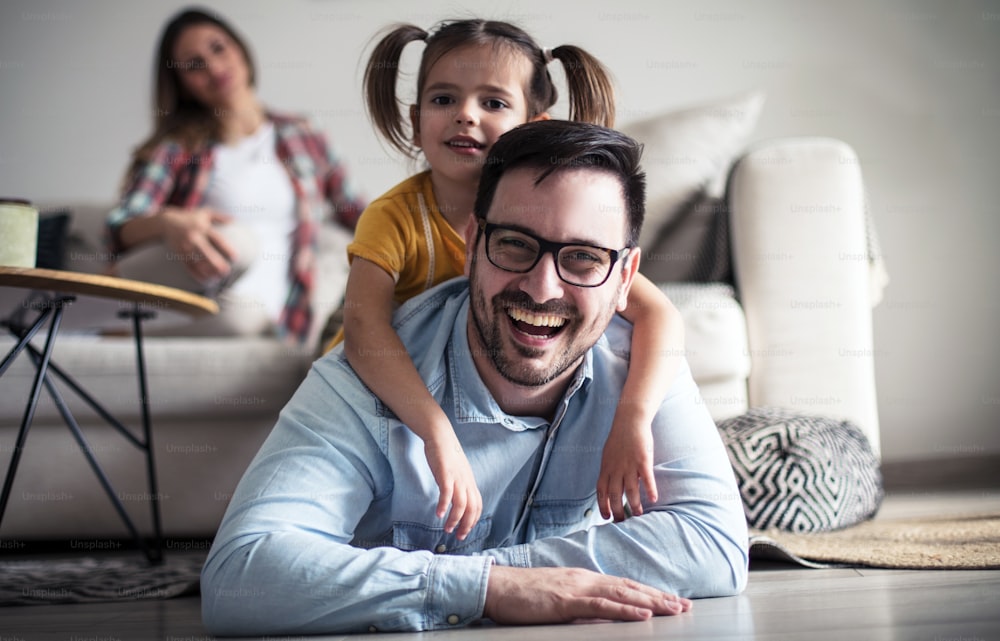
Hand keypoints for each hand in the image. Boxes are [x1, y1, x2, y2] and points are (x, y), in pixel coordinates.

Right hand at [160, 206, 236, 282]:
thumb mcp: (205, 213)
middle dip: (216, 263)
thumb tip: (235, 220)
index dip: (226, 249)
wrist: (165, 222)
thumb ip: (220, 217)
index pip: (217, 239)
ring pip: (197, 262)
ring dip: (208, 271)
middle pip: (206, 252)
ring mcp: (185, 246)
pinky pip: (188, 266)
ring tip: (218, 278)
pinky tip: (205, 280)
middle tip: (227, 272)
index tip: (235, 258)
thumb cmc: (190, 218)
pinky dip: (196, 274)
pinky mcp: (179, 253)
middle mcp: (194, 238)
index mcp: (203, 228)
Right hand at [424, 432, 481, 540]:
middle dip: (466, 525)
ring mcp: (457, 478)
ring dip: (455, 519)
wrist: (441, 436)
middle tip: (458, 536)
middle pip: (472, 508)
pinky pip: (447, 493)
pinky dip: (444, 505)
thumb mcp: (458, 472)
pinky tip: (439, 514)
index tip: (465, 531)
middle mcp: (466, 481)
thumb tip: (456, 499)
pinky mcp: (446, 473)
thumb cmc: (447, 455)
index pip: (477, 506)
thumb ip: (459, 484)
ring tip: (447, 529)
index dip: (473, 521)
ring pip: (461, 504)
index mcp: (470, 482)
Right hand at [483, 566, 690, 624]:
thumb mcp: (556, 597)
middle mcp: (584, 579)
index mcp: (583, 579)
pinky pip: (600, 605)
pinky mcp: (565, 600)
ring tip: (674, 609)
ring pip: (621, 593)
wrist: (496, 586)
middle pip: (629, 587)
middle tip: (685, 606)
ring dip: (651, 601)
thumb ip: (579, 604)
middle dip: (659, 596)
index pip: (623, 585)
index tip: (671, 600)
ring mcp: (576, 588)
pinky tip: (643, 613)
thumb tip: (600, 614)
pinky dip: (625, 608)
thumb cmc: (522, 595)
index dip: (649, 592)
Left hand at [597, 420, 657, 521]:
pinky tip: (653, 499)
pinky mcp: (643, 460)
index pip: (601, 491)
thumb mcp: (608, 455)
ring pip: (630, 490)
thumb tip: (608, 484)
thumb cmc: (619, 439)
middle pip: (615, 495)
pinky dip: (650, 490)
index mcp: (606, 468)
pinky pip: (646, 478)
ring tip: (639, 515)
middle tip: (623, 522)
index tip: (606, 517)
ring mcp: (629, 465)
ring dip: (634, 504)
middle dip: (618, 511)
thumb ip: (609, 470)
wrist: (629, 420)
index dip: (603, 505)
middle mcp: (616, 469)